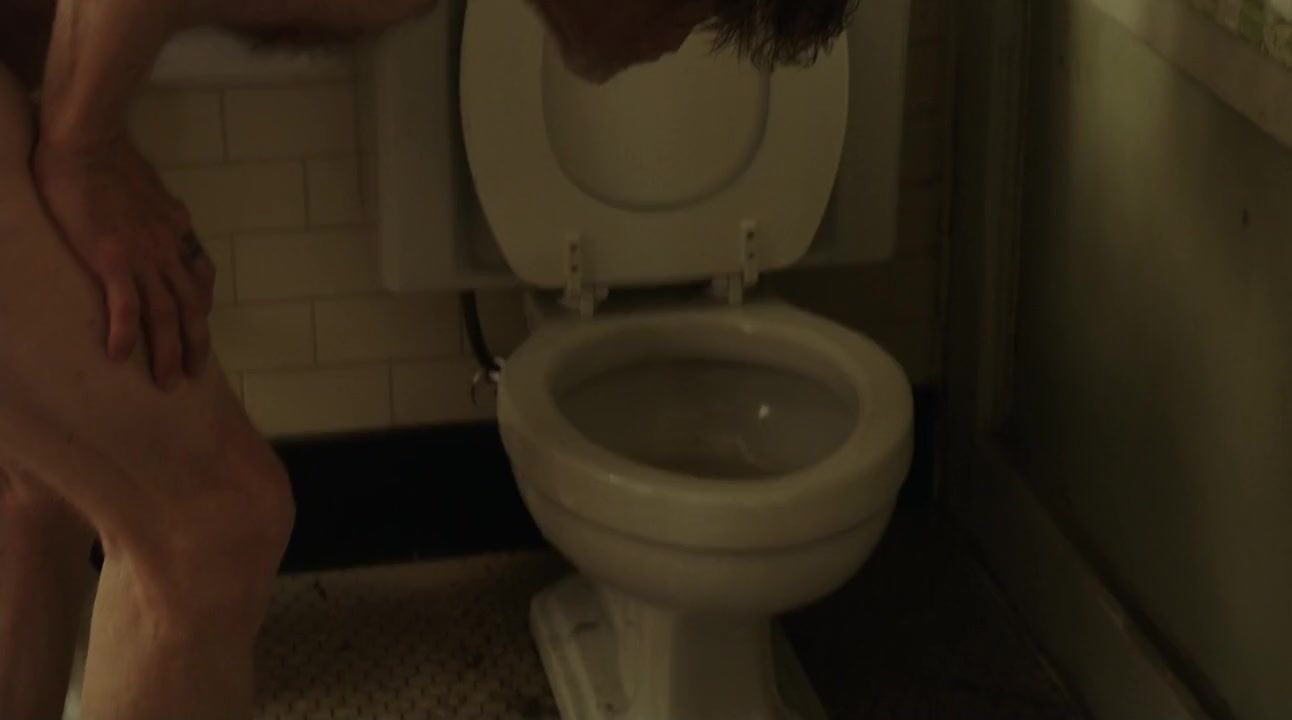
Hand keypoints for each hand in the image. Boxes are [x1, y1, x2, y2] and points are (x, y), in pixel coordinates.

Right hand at [33, 135, 214, 390]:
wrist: (90, 141)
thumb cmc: (111, 158)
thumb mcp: (150, 188)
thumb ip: (158, 210)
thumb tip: (162, 216)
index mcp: (177, 231)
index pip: (198, 276)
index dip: (201, 305)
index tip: (198, 324)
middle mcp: (168, 249)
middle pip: (192, 306)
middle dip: (195, 343)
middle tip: (193, 373)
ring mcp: (144, 257)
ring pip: (167, 315)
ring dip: (169, 352)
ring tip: (167, 381)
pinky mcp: (113, 259)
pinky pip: (127, 307)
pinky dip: (126, 334)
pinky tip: (120, 356)